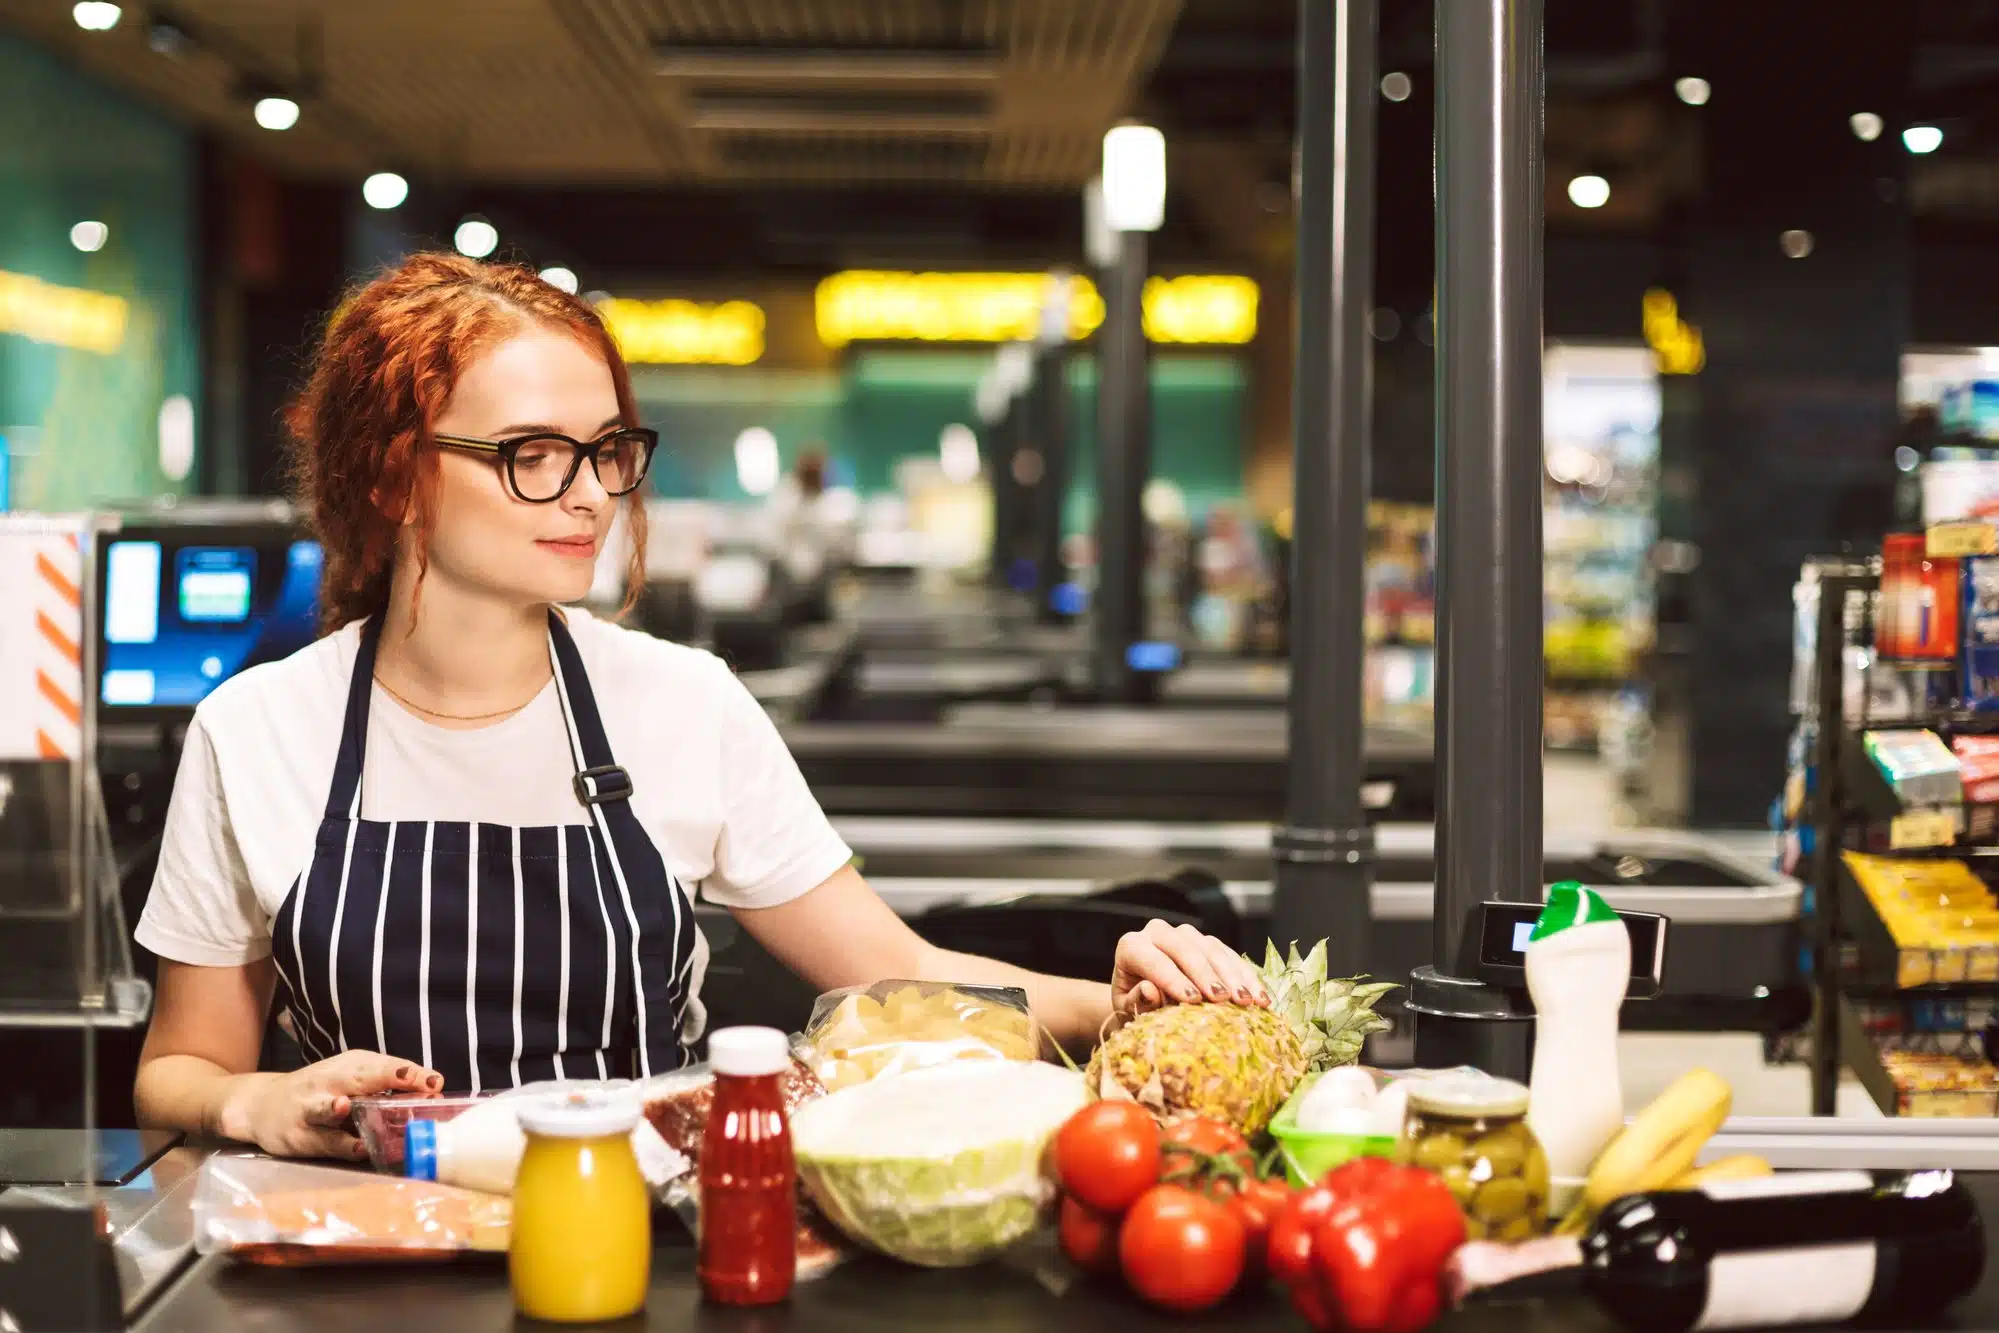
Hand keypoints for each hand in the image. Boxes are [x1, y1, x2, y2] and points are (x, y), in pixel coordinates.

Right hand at [220, 1051, 441, 1158]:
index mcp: (349, 1066)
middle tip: (418, 1084)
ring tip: (346, 1106)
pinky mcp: (298, 1136)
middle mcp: (329, 1082)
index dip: (409, 1073)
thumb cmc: (320, 1091)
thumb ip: (386, 1084)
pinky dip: (339, 1145)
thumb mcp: (352, 1078)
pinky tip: (357, 1147)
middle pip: (360, 1078)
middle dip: (389, 1079)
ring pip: (326, 1109)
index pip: (383, 1066)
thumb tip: (431, 1091)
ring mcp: (309, 1109)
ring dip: (336, 1108)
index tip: (435, 1081)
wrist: (262, 1105)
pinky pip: (323, 1142)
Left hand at [1111, 919, 1269, 1016]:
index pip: (1153, 960)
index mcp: (1131, 947)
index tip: (1192, 999)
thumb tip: (1149, 990)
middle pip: (1186, 949)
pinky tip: (1259, 997)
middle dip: (1208, 975)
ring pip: (1212, 948)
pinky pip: (1229, 954)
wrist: (1141, 997)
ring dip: (1233, 976)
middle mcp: (1157, 933)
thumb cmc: (1133, 1006)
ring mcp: (1185, 935)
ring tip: (1249, 1001)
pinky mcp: (1207, 942)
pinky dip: (1245, 976)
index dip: (1173, 979)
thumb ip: (1136, 1001)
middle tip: (1226, 1000)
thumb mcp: (1128, 1010)